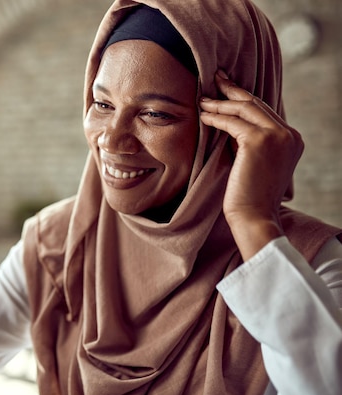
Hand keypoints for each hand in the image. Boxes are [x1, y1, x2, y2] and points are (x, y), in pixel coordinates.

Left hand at [199, 70, 303, 258]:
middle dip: (233, 90)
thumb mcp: (254, 162)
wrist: (254, 217)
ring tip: (202, 98)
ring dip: (220, 102)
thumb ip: (249, 142)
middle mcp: (289, 134)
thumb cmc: (249, 196)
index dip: (244, 98)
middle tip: (215, 78)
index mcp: (291, 139)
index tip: (227, 87)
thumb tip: (229, 124)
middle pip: (256, 104)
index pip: (264, 111)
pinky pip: (232, 122)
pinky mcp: (259, 141)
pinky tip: (203, 115)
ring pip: (244, 109)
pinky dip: (216, 117)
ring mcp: (277, 136)